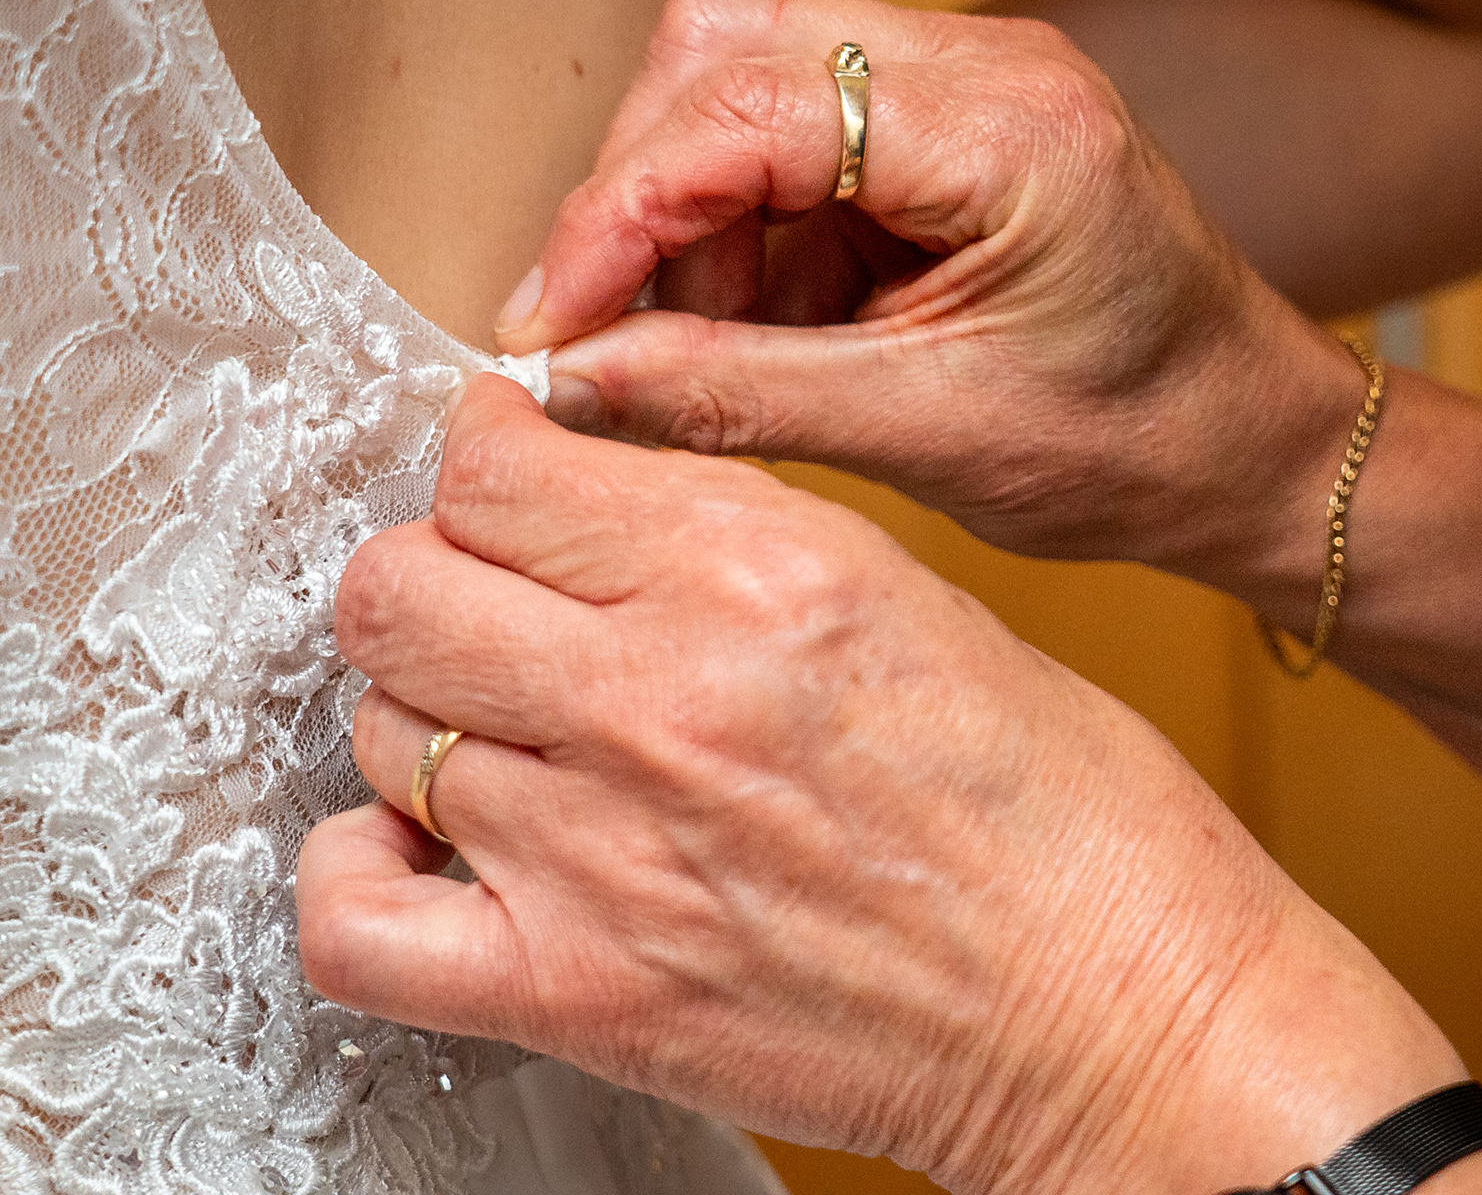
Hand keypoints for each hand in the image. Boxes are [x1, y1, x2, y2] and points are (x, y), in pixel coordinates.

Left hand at [297, 377, 1480, 1193]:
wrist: (1127, 1019)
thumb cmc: (1067, 819)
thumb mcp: (909, 600)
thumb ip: (722, 543)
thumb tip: (586, 514)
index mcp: (758, 569)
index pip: (496, 467)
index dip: (483, 462)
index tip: (503, 480)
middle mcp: (660, 695)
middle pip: (398, 587)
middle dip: (434, 577)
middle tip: (493, 603)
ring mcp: (602, 854)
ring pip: (377, 727)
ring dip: (428, 720)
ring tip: (509, 738)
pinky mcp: (583, 996)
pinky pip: (354, 922)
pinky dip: (363, 876)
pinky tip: (429, 851)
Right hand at [496, 0, 1360, 574]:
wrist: (1244, 449)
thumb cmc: (1138, 442)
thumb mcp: (930, 435)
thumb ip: (738, 398)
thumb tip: (575, 380)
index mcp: (1006, 129)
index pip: (747, 107)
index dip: (619, 213)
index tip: (549, 324)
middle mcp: (979, 70)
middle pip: (722, 62)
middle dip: (642, 206)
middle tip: (612, 342)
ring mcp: (956, 92)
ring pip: (735, 102)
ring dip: (685, 236)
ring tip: (702, 362)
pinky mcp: (933, 141)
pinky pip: (782, 158)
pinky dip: (737, 253)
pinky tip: (754, 342)